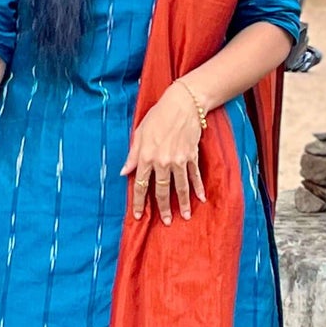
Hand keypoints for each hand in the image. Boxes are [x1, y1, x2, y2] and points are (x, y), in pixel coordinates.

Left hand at [121, 82, 207, 223]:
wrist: (183, 104)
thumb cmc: (158, 116)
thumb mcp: (139, 133)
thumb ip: (132, 155)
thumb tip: (125, 172)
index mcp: (146, 156)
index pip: (141, 185)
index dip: (139, 202)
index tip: (138, 216)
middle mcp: (162, 161)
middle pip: (162, 190)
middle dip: (163, 208)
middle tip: (166, 222)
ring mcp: (179, 160)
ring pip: (180, 187)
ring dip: (183, 203)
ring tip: (185, 216)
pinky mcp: (192, 156)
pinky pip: (194, 176)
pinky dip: (198, 188)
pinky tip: (200, 199)